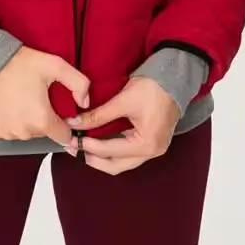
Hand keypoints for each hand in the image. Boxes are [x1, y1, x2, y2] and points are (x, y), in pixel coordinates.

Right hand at [0, 46, 90, 147]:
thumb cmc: (19, 63)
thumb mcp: (55, 65)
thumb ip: (79, 83)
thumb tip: (85, 102)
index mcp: (42, 120)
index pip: (64, 136)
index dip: (64, 123)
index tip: (57, 109)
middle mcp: (24, 132)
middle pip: (43, 133)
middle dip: (43, 118)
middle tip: (35, 97)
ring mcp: (6, 133)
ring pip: (25, 132)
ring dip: (25, 120)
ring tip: (19, 98)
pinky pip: (7, 131)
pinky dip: (8, 121)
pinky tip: (6, 104)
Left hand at [64, 76, 180, 174]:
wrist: (174, 78)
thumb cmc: (152, 87)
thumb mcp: (122, 101)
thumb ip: (98, 115)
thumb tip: (75, 123)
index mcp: (147, 144)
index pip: (110, 150)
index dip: (87, 146)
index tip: (71, 139)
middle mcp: (152, 152)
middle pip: (115, 165)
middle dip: (92, 159)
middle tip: (73, 149)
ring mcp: (153, 150)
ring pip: (121, 163)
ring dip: (101, 157)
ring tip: (81, 147)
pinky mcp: (151, 143)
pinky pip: (127, 155)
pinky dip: (111, 152)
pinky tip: (97, 144)